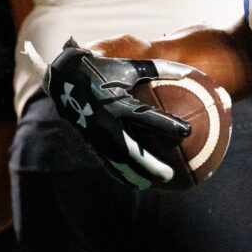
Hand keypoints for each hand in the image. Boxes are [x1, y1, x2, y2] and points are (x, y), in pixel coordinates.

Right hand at [44, 40, 189, 189]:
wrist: (63, 78)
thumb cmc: (103, 70)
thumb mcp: (129, 67)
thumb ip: (159, 69)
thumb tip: (188, 71)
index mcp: (119, 103)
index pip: (148, 117)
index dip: (168, 125)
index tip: (188, 132)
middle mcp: (107, 121)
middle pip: (132, 150)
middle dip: (150, 165)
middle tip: (169, 175)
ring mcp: (96, 133)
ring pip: (117, 160)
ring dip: (132, 175)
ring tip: (148, 185)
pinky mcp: (89, 139)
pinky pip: (105, 159)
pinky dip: (118, 172)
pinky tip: (129, 180)